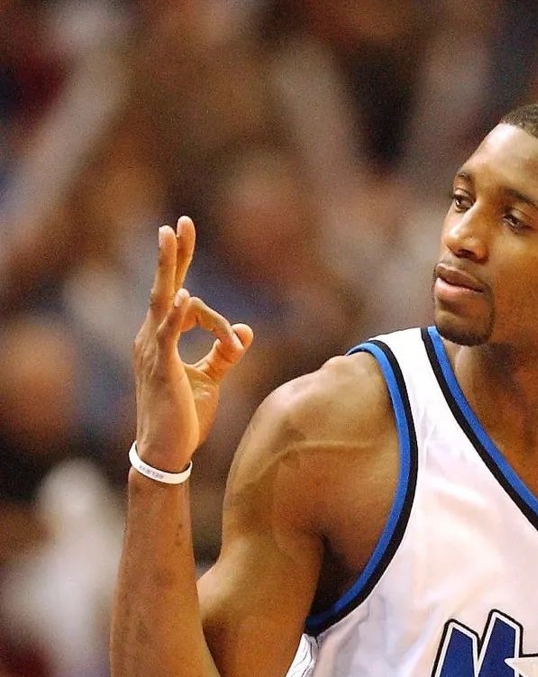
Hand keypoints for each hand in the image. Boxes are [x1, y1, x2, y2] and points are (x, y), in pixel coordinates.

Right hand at [132, 215, 252, 471]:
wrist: (167, 452)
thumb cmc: (185, 418)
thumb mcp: (210, 381)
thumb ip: (225, 355)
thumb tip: (247, 332)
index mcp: (161, 339)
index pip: (187, 306)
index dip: (217, 321)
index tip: (235, 343)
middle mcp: (151, 338)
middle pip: (164, 287)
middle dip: (173, 255)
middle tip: (179, 223)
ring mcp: (152, 351)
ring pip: (162, 301)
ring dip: (169, 268)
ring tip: (170, 237)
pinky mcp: (161, 369)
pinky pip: (167, 335)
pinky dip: (177, 316)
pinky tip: (185, 297)